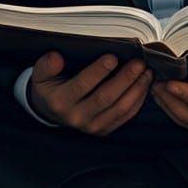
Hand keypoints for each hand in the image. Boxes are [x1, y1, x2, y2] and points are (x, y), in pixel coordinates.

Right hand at [29, 51, 152, 135]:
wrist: (50, 111)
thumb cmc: (49, 87)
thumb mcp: (40, 74)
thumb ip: (46, 65)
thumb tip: (56, 58)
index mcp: (61, 102)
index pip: (82, 85)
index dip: (98, 71)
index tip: (113, 57)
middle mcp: (77, 117)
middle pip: (106, 97)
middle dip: (125, 79)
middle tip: (138, 63)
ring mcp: (92, 126)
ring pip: (119, 108)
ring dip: (136, 89)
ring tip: (146, 72)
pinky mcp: (104, 130)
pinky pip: (125, 116)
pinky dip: (138, 100)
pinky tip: (145, 85)